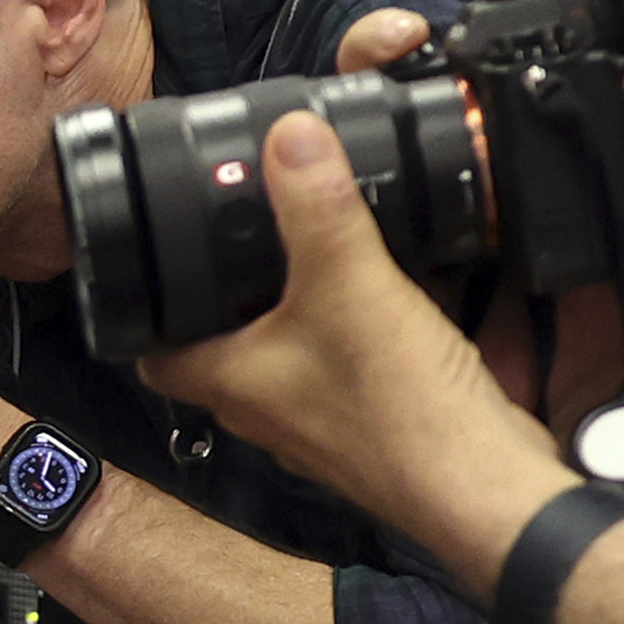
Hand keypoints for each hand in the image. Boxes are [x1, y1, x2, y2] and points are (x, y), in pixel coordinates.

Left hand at [139, 106, 566, 554]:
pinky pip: (346, 364)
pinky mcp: (370, 421)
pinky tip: (385, 292)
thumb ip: (319, 207)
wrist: (482, 486)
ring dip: (293, 309)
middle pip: (218, 345)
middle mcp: (263, 408)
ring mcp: (317, 420)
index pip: (150, 351)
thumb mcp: (352, 282)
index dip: (140, 307)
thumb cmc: (400, 411)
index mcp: (229, 381)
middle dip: (223, 295)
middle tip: (233, 241)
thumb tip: (288, 136)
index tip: (148, 261)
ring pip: (285, 353)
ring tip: (307, 251)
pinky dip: (356, 327)